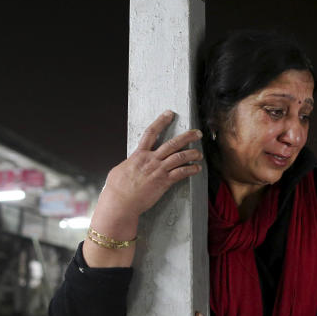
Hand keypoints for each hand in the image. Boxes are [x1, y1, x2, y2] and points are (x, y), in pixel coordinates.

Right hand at [84, 111, 202, 267]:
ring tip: (200, 153)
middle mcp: (151, 160)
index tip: (170, 114)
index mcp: (139, 154)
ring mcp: (158, 170)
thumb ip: (129, 163)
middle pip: (172, 143)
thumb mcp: (120, 170)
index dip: (161, 121)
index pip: (151, 132)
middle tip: (197, 133)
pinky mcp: (164, 182)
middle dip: (187, 137)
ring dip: (192, 154)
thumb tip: (130, 163)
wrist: (120, 202)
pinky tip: (196, 169)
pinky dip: (191, 170)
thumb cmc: (117, 189)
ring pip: (180, 157)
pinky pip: (181, 173)